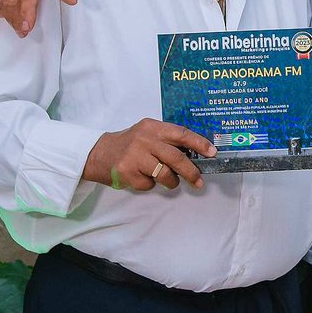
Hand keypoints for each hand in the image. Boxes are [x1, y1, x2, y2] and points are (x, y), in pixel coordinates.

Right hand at [83, 119, 216, 191]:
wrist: (98, 153)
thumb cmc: (129, 145)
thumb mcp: (147, 134)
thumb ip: (167, 141)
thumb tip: (196, 154)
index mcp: (152, 127)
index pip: (181, 133)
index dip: (199, 143)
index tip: (212, 152)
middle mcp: (144, 140)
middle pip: (176, 158)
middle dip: (191, 172)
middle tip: (199, 181)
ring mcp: (134, 156)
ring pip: (165, 174)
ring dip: (171, 182)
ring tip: (168, 181)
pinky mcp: (127, 172)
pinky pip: (149, 184)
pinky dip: (150, 185)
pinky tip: (142, 177)